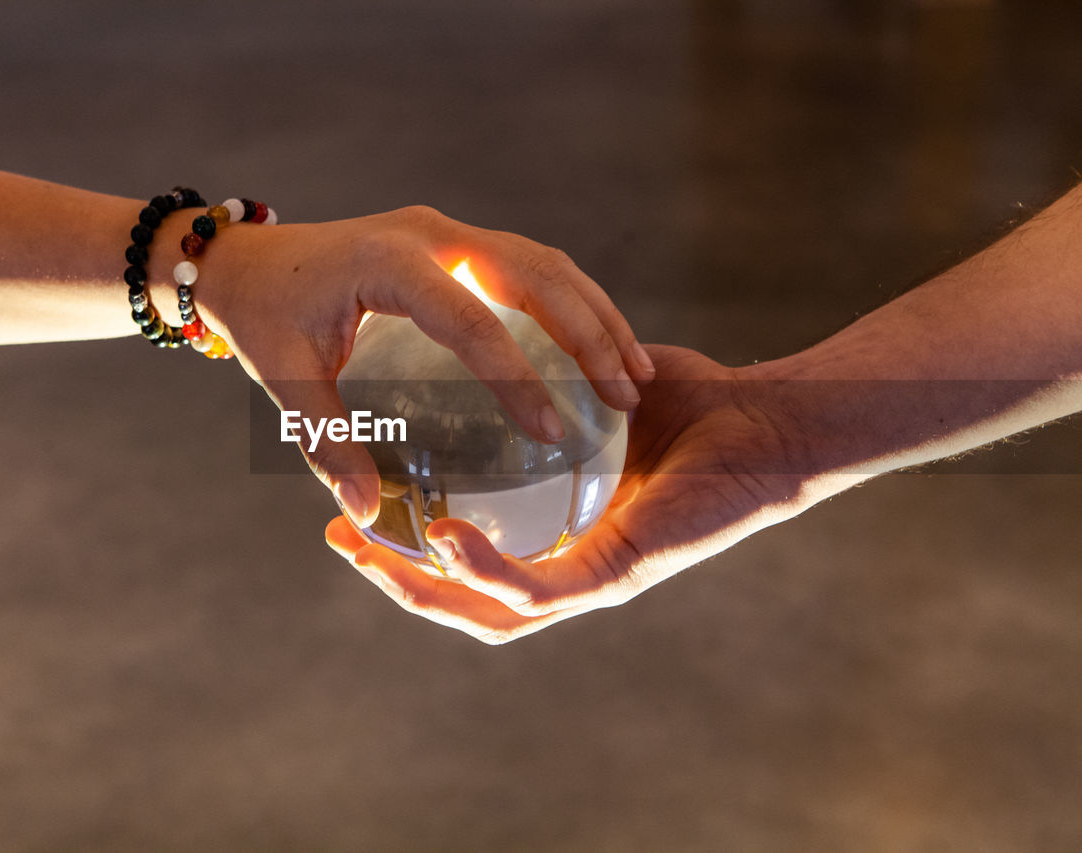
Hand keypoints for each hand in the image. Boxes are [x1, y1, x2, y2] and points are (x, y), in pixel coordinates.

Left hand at [188, 205, 654, 523]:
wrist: (247, 259)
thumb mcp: (283, 379)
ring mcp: (449, 231)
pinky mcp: (460, 240)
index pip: (469, 320)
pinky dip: (574, 304)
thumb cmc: (262, 317)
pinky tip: (601, 350)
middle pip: (534, 272)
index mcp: (389, 263)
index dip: (516, 377)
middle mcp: (431, 234)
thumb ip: (325, 441)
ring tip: (633, 377)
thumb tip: (366, 510)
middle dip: (587, 333)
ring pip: (546, 262)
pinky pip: (533, 266)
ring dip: (595, 314)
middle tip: (624, 396)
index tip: (551, 432)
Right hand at [324, 344, 819, 642]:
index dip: (405, 546)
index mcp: (557, 531)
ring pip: (486, 613)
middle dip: (394, 577)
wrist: (765, 420)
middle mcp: (569, 566)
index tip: (354, 508)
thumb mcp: (590, 390)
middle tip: (340, 537)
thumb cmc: (691, 403)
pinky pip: (534, 592)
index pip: (466, 559)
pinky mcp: (615, 577)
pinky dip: (482, 570)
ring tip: (370, 552)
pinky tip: (443, 536)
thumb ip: (542, 382)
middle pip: (462, 599)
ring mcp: (591, 580)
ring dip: (420, 589)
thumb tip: (485, 344)